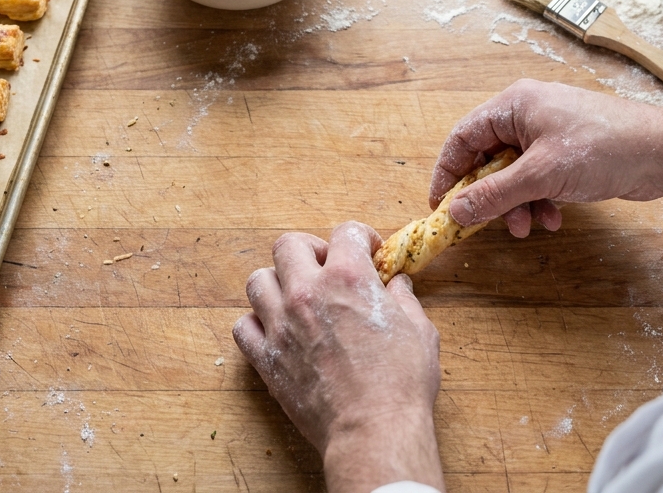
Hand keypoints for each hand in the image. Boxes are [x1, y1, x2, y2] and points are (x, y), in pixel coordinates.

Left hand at [233, 222, 444, 492]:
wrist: (373, 430)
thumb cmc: (402, 383)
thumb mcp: (419, 332)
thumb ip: (404, 301)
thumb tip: (398, 286)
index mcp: (348, 277)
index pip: (345, 231)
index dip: (360, 238)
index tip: (368, 252)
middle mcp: (308, 292)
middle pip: (289, 245)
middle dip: (310, 250)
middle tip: (325, 268)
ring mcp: (281, 324)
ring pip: (258, 281)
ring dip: (277, 283)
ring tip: (295, 298)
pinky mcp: (266, 357)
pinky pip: (242, 326)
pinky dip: (256, 324)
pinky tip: (275, 331)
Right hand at [431, 79, 662, 236]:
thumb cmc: (604, 147)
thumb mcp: (541, 174)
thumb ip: (494, 194)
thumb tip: (456, 212)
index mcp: (514, 105)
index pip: (463, 138)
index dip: (448, 173)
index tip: (441, 206)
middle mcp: (527, 115)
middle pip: (487, 159)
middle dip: (490, 196)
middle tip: (487, 224)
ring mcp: (548, 134)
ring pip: (513, 174)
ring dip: (516, 204)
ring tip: (528, 226)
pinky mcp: (566, 153)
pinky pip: (537, 179)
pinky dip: (539, 200)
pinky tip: (554, 217)